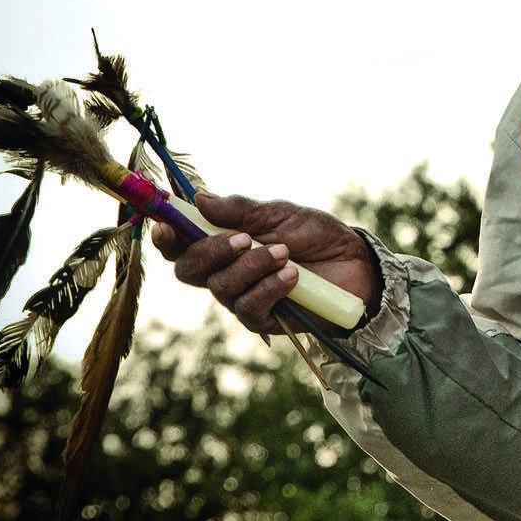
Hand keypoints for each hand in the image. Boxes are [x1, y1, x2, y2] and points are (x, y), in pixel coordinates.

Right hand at [149, 192, 378, 335]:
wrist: (355, 263)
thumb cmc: (315, 236)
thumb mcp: (280, 214)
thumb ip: (241, 211)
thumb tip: (199, 199)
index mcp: (223, 245)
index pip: (181, 245)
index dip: (166, 237)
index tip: (165, 224)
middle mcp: (225, 273)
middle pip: (189, 271)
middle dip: (211, 252)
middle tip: (245, 238)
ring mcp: (243, 298)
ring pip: (221, 288)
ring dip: (252, 266)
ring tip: (285, 253)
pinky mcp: (265, 320)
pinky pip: (250, 308)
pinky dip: (270, 287)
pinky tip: (293, 276)